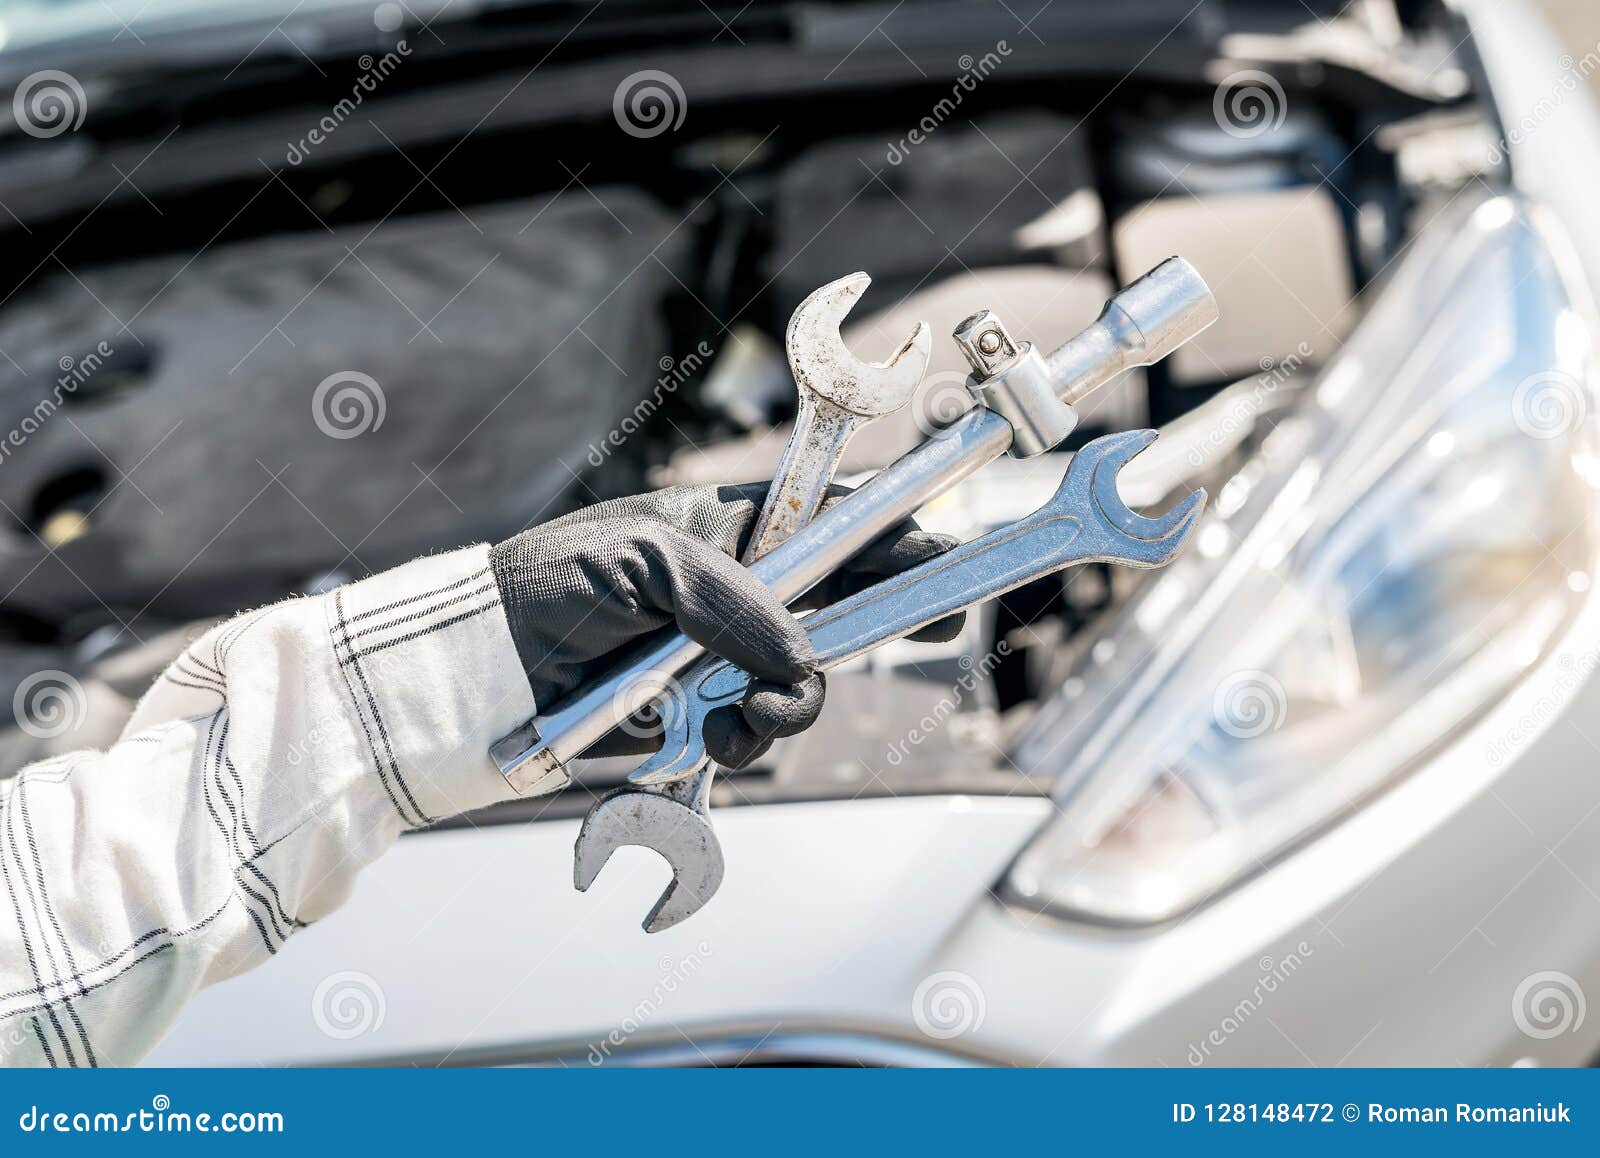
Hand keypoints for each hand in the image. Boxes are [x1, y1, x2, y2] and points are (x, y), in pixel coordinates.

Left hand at [490, 482, 963, 767]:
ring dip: (789, 704)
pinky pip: (759, 727)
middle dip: (866, 628)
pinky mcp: (703, 708)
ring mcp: (723, 651)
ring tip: (740, 716)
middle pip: (838, 603)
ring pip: (803, 680)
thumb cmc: (555, 585)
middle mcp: (738, 589)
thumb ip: (734, 601)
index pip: (829, 519)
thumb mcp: (646, 561)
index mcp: (729, 528)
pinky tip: (715, 737)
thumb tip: (801, 660)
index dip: (891, 536)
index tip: (942, 554)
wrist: (486, 669)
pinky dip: (749, 739)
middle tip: (923, 630)